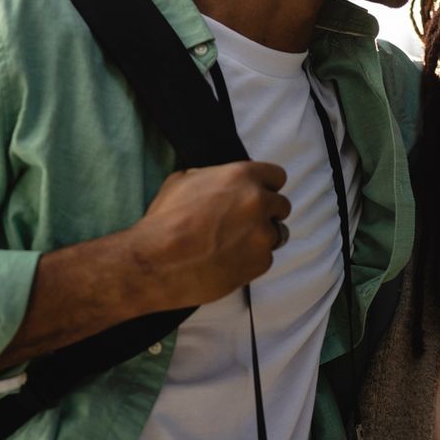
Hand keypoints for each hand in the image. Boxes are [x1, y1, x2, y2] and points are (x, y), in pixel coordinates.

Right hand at [127, 161, 290, 307]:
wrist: (157, 261)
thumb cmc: (165, 219)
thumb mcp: (183, 180)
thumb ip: (213, 177)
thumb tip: (219, 181)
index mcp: (243, 176)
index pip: (276, 176)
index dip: (266, 187)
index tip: (258, 195)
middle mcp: (259, 202)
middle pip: (281, 206)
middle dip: (266, 213)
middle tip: (244, 223)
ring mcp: (263, 234)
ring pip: (277, 234)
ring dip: (261, 237)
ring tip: (235, 245)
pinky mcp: (261, 262)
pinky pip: (265, 258)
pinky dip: (252, 260)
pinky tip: (229, 261)